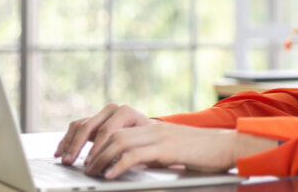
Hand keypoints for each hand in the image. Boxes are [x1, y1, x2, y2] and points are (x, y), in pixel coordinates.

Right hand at [55, 103, 151, 165]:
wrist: (147, 132)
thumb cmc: (145, 140)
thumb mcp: (141, 143)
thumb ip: (129, 149)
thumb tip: (118, 160)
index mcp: (126, 112)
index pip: (107, 130)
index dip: (97, 148)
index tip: (90, 163)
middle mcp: (112, 109)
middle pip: (89, 126)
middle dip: (78, 146)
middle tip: (70, 162)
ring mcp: (101, 113)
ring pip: (80, 125)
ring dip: (69, 143)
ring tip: (65, 160)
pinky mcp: (93, 120)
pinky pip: (75, 127)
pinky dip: (66, 140)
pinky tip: (59, 152)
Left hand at [84, 121, 277, 179]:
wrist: (227, 147)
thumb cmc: (199, 154)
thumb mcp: (166, 152)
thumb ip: (146, 154)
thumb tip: (119, 165)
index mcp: (149, 125)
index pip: (109, 121)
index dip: (86, 133)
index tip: (70, 150)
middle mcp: (151, 125)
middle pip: (108, 128)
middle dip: (86, 147)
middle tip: (76, 165)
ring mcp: (159, 134)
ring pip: (118, 139)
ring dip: (99, 157)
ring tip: (91, 173)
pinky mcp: (168, 147)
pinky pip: (136, 153)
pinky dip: (118, 165)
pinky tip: (110, 176)